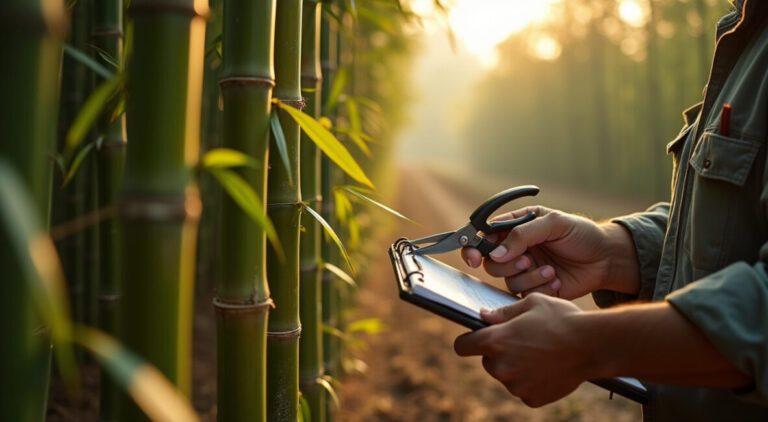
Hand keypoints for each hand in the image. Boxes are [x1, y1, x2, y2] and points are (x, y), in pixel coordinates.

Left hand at [454, 293, 587, 406]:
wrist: (593, 345)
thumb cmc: (562, 319)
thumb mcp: (532, 304)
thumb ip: (503, 312)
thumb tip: (483, 316)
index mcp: (495, 341)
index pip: (463, 346)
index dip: (468, 342)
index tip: (473, 340)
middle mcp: (501, 366)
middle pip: (488, 361)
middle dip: (500, 352)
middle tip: (524, 341)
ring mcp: (516, 386)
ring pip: (507, 375)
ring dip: (517, 366)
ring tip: (542, 352)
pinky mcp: (531, 399)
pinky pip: (524, 389)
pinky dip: (532, 381)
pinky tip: (548, 367)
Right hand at [462, 206, 639, 298]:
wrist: (606, 259)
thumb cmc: (582, 234)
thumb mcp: (554, 223)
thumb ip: (522, 234)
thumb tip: (496, 253)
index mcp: (516, 227)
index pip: (484, 236)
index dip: (474, 247)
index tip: (474, 258)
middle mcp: (516, 249)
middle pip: (490, 262)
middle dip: (508, 264)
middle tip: (528, 260)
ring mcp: (524, 270)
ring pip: (507, 281)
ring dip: (528, 277)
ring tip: (550, 270)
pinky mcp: (534, 289)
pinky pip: (523, 295)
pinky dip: (539, 288)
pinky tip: (556, 280)